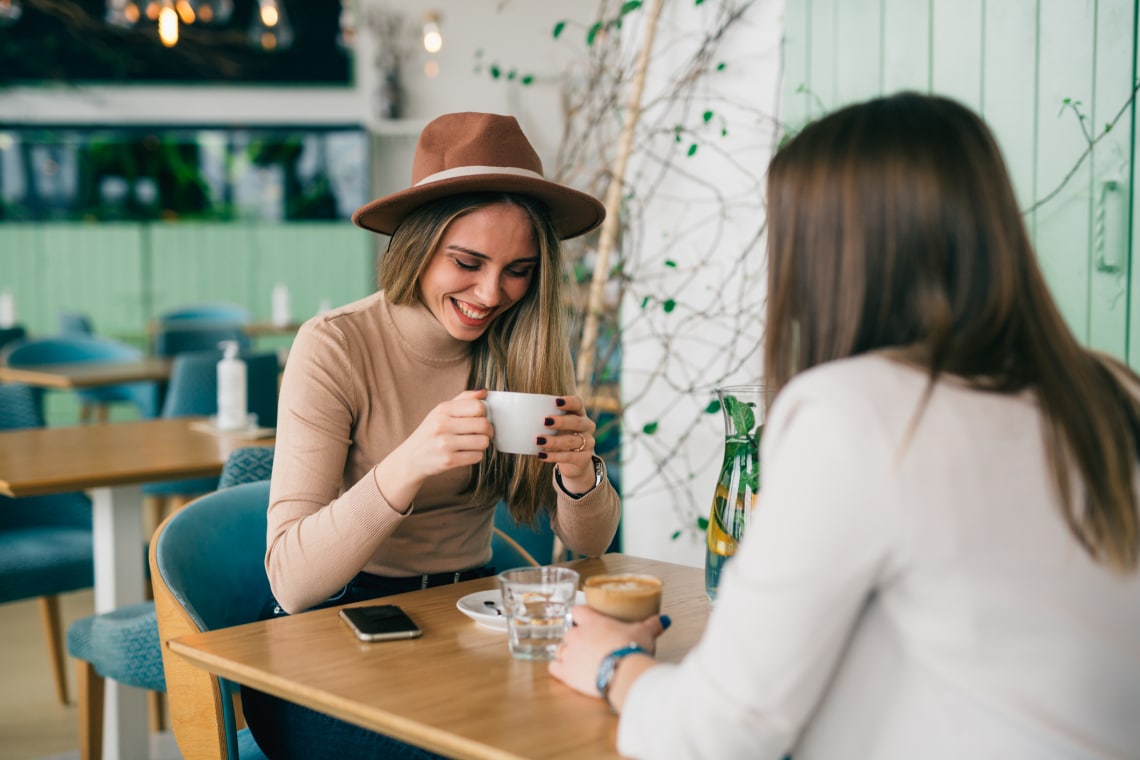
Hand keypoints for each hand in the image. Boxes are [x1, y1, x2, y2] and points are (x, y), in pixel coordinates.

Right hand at [375, 389, 491, 508]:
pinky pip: (477, 457)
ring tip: (474, 443)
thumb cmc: (430, 433)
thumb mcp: (441, 412)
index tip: (481, 417)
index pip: (477, 406)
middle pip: (483, 424)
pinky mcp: (448, 461)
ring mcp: (444, 444)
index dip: (485, 412)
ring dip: (483, 444)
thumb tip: (484, 392)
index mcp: (442, 409)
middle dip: (488, 430)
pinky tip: (466, 453)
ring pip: (483, 442)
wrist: (411, 458)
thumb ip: (463, 399)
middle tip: (484, 433)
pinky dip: (476, 455)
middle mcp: (442, 425)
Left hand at [537, 394, 597, 492]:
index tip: (556, 401)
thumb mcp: (555, 427)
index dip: (569, 402)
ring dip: (555, 440)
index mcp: (579, 414)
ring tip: (539, 440)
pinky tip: (542, 455)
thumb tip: (506, 408)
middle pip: (577, 422)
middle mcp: (587, 427)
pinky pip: (569, 457)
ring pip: (572, 441)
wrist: (575, 463)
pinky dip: (554, 456)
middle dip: (562, 421)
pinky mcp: (583, 459)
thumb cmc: (560, 438)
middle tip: (545, 421)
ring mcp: (587, 443)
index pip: (578, 404)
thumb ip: (542, 418)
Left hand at [548, 605, 667, 698]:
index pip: (577, 611)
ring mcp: (569, 653)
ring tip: (580, 661)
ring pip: (560, 649)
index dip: (580, 616)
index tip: (586, 621)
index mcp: (592, 621)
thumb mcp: (644, 633)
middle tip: (590, 646)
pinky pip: (554, 667)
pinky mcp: (565, 672)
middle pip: (569, 632)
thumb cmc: (631, 649)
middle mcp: (576, 634)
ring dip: (568, 653)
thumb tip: (663, 620)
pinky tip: (566, 671)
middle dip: (577, 638)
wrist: (623, 672)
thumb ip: (651, 625)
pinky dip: (558, 668)